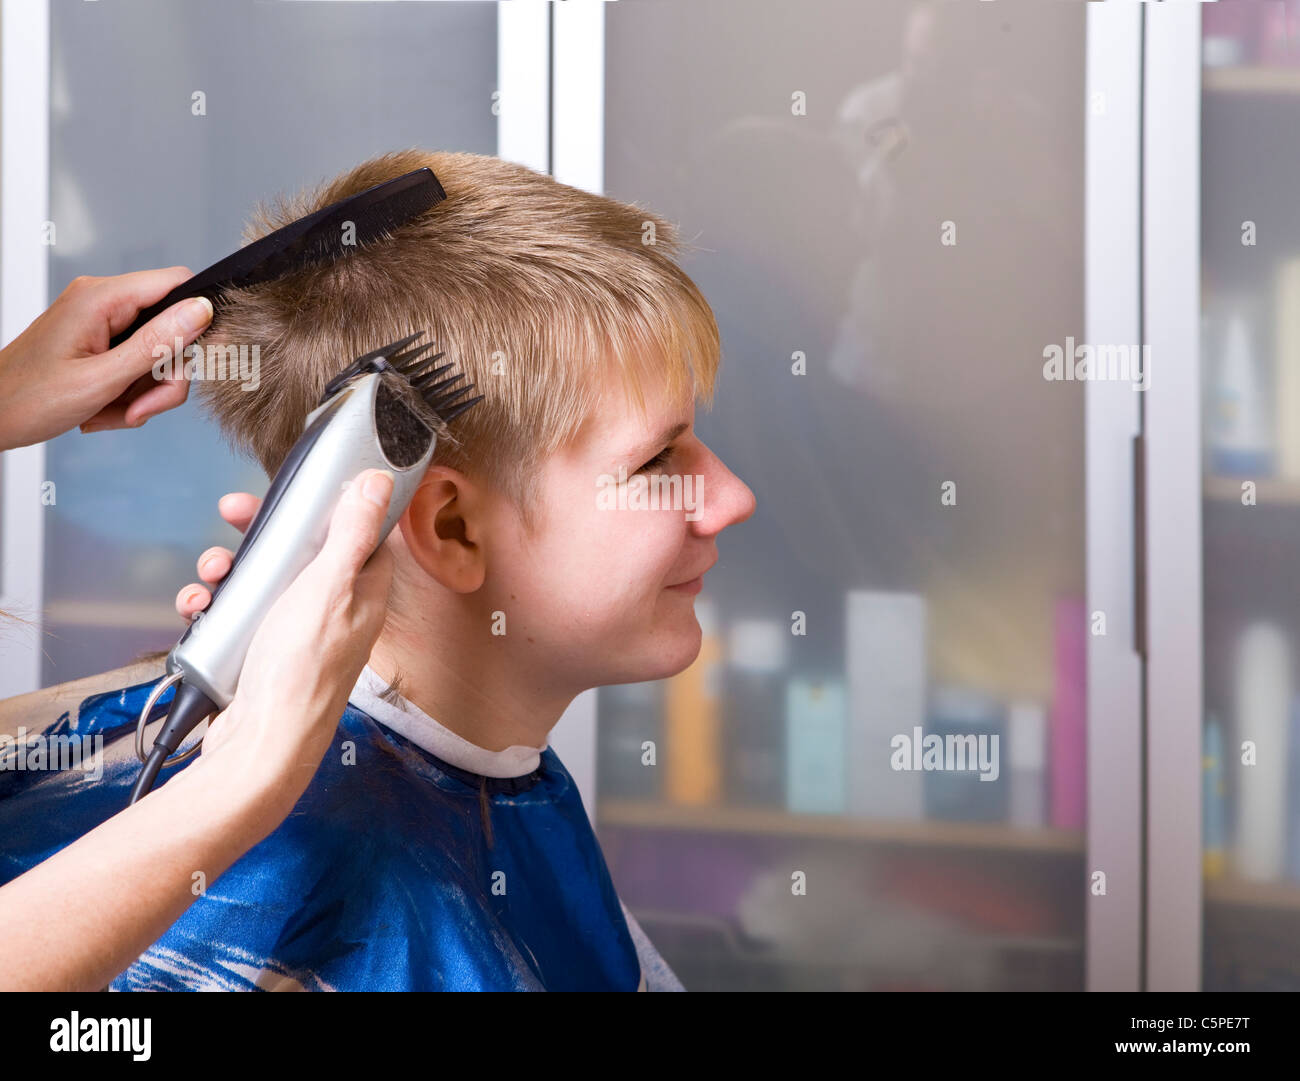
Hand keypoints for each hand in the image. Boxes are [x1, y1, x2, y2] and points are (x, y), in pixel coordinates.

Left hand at [0, 267, 212, 450]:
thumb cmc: (27, 399)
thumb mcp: (102, 379)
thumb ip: (157, 344)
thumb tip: (201, 311)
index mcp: (101, 298)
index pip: (176, 284)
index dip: (197, 319)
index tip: (197, 358)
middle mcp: (102, 303)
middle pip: (172, 330)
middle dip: (165, 376)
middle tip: (141, 407)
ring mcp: (101, 324)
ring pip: (158, 356)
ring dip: (146, 393)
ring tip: (116, 413)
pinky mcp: (99, 343)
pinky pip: (137, 366)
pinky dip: (130, 395)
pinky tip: (106, 409)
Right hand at [172, 470, 394, 819]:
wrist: (259, 745)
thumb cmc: (302, 672)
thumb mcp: (329, 588)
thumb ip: (352, 533)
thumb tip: (381, 483)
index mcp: (363, 593)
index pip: (355, 532)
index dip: (327, 505)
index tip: (296, 489)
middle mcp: (333, 610)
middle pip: (300, 550)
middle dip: (261, 530)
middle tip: (232, 512)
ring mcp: (294, 632)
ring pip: (261, 578)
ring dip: (229, 568)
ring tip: (211, 574)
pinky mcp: (260, 652)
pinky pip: (236, 613)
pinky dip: (214, 606)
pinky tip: (198, 610)